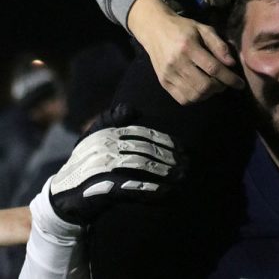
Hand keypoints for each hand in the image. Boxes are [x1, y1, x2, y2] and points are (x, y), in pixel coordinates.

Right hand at [49, 109, 185, 223]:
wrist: (63, 197)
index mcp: (107, 133)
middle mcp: (105, 147)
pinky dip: (152, 190)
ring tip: (181, 177)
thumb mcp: (94, 136)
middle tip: (187, 163)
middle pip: (145, 150)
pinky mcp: (104, 188)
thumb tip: (131, 109)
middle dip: (169, 156)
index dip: (164, 140)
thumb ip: (111, 119)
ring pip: (142, 167)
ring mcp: (104, 167)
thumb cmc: (84, 163)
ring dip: (165, 172)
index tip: (182, 148)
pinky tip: (166, 192)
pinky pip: (133, 187)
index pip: (142, 133)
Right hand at [127, 0, 244, 104]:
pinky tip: (200, 89)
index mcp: (188, 46)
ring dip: (209, 94)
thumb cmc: (183, 28)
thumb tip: (232, 63)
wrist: (155, 29)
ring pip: (194, 95)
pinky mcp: (163, 83)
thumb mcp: (203, 29)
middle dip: (219, 87)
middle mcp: (177, 62)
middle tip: (224, 82)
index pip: (213, 68)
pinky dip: (196, 98)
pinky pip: (183, 99)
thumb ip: (219, 45)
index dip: (229, 78)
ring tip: (213, 85)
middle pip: (204, 85)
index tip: (240, 84)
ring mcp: (168, 75)